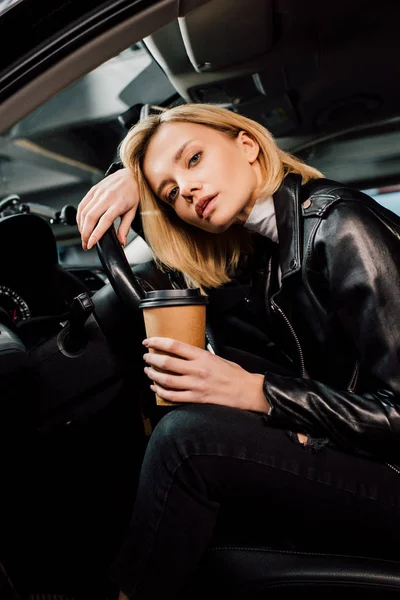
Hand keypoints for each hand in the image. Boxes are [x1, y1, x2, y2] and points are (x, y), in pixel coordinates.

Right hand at [76, 167, 138, 249]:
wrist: (131, 175)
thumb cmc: (133, 193)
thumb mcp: (133, 212)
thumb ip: (125, 228)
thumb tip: (121, 242)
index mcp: (118, 204)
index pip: (104, 221)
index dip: (95, 234)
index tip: (91, 244)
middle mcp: (106, 197)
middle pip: (90, 217)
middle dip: (85, 233)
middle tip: (85, 244)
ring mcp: (98, 193)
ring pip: (84, 212)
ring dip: (81, 226)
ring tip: (84, 236)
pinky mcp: (93, 190)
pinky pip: (82, 205)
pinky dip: (79, 216)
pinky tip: (81, 224)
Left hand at [142, 337, 269, 412]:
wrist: (247, 391)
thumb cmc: (234, 374)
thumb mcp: (217, 357)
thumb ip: (200, 356)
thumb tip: (184, 353)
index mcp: (202, 356)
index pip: (174, 346)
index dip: (158, 342)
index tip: (148, 342)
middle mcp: (197, 370)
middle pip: (166, 362)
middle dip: (152, 359)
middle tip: (146, 357)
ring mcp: (196, 385)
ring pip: (166, 380)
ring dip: (153, 375)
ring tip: (148, 371)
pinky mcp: (197, 399)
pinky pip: (173, 396)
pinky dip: (161, 392)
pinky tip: (156, 388)